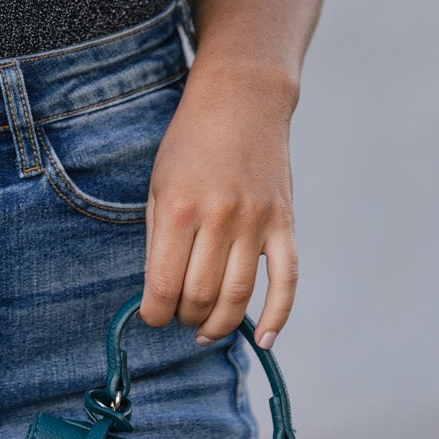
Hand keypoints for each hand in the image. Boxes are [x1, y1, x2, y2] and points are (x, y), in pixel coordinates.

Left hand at [139, 61, 298, 348]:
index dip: (154, 314)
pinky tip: (264, 339)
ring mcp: (256, 221)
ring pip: (238, 297)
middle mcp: (219, 217)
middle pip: (201, 297)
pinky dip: (277, 317)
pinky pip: (286, 281)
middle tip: (179, 314)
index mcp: (178, 208)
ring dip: (219, 325)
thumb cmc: (191, 143)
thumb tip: (158, 294)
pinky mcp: (285, 222)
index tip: (152, 315)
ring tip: (205, 329)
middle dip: (184, 318)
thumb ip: (156, 239)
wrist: (241, 100)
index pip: (163, 286)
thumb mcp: (158, 184)